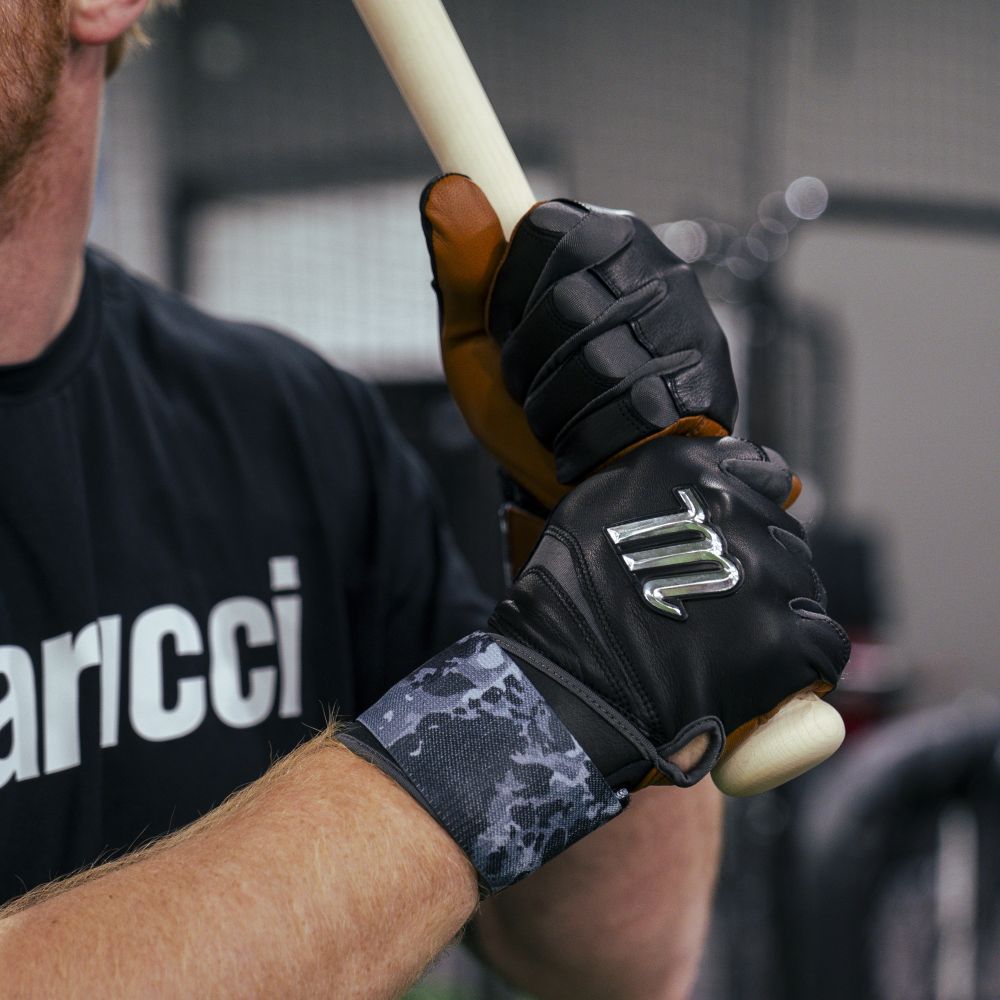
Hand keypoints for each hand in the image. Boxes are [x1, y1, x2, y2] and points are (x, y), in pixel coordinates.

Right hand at [342, 436, 847, 891]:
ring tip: (744, 644)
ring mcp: (763, 574)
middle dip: (765, 565)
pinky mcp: (784, 639)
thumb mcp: (593, 510)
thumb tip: (690, 499)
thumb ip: (651, 491)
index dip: (754, 507)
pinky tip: (777, 672)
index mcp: (686, 470)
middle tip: (729, 604)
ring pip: (805, 586)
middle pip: (783, 534)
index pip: (761, 470)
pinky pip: (825, 642)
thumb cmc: (565, 605)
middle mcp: (732, 510)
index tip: (743, 533)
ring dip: (784, 610)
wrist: (565, 683)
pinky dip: (808, 659)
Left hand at [421, 174, 736, 505]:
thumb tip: (447, 190)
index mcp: (607, 240)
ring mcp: (692, 328)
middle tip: (528, 386)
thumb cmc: (533, 398)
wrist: (584, 484)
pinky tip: (583, 446)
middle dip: (525, 361)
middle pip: (567, 299)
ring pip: (599, 361)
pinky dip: (586, 441)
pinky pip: (631, 411)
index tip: (504, 328)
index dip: (505, 290)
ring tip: (554, 420)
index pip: (544, 229)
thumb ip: (465, 271)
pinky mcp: (709, 387)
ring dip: (552, 408)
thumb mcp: (479, 337)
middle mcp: (661, 270)